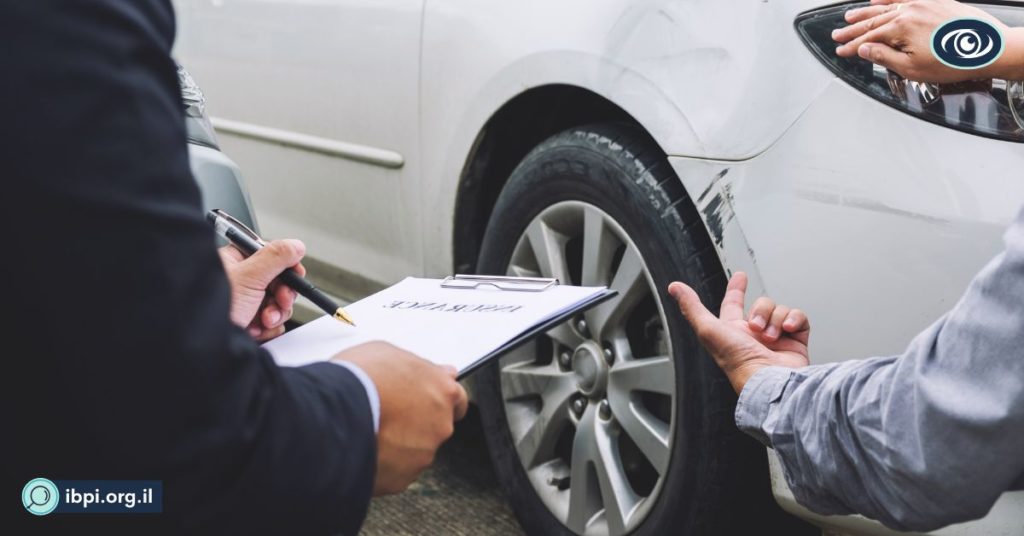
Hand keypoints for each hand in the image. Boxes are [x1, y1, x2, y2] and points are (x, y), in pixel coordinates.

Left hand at [219, 239, 304, 340]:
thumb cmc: (210, 309)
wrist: (203, 346)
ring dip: (275, 314)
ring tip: (263, 320)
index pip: (271, 256)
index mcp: (236, 261)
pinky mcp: (249, 323)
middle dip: (281, 295)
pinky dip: (268, 328)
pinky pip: (272, 322)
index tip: (295, 276)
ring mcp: (245, 303)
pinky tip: (255, 329)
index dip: (287, 267)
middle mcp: (241, 281)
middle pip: (278, 282)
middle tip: (280, 301)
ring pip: (278, 304)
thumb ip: (276, 257)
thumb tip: (296, 245)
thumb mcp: (249, 276)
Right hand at [333, 342, 468, 494]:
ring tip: (370, 430)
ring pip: (414, 450)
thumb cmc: (359, 378)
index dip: (439, 400)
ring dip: (398, 444)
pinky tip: (363, 448)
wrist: (334, 414)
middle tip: (388, 414)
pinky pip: (395, 471)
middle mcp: (440, 425)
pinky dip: (383, 463)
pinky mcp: (403, 478)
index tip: (428, 401)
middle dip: (416, 422)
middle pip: (435, 426)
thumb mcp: (388, 352)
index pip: (457, 399)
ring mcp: (423, 454)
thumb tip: (436, 371)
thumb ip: (419, 366)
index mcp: (442, 391)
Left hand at [667, 272, 809, 393]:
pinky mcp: (796, 342)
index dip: (735, 289)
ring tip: (770, 336)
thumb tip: (675, 288)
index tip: (740, 276)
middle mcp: (755, 335)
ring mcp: (777, 338)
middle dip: (760, 310)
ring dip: (774, 319)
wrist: (770, 380)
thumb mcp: (708, 330)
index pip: (733, 304)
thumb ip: (692, 307)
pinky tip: (787, 330)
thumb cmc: (737, 362)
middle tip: (756, 327)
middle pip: (760, 304)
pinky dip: (794, 320)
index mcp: (733, 332)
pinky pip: (798, 318)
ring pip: (779, 309)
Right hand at [833, 0, 1013, 83]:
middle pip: (873, 21)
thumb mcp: (912, 68)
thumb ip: (884, 57)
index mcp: (901, 28)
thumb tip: (864, 50)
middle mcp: (910, 11)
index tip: (841, 52)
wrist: (989, 49)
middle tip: (837, 35)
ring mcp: (923, 3)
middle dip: (853, 30)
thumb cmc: (955, 61)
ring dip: (866, 12)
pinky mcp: (936, 1)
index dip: (851, 47)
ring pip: (886, 7)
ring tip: (850, 16)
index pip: (868, 39)